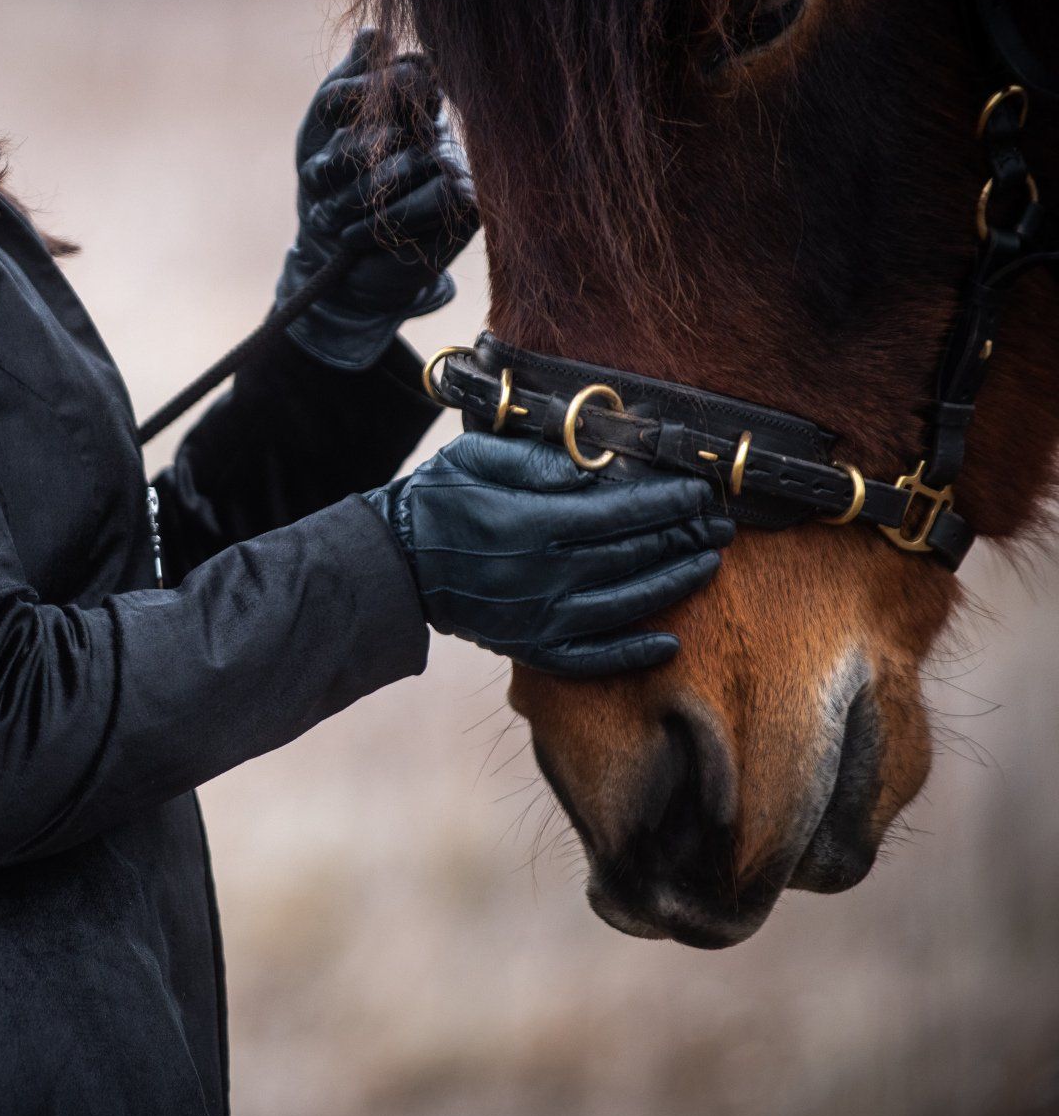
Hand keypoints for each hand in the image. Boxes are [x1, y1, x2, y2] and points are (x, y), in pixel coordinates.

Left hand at [277, 28, 478, 371]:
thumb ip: (347, 80)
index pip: (404, 67)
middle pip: (407, 102)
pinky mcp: (468, 203)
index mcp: (406, 99)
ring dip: (357, 193)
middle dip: (349, 148)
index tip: (328, 117)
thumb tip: (376, 33)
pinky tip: (357, 235)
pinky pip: (438, 192)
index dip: (359, 90)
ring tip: (330, 217)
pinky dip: (388, 217)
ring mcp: (454, 161)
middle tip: (317, 181)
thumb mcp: (321, 132)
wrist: (330, 259)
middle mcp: (435, 124)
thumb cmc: (326, 190)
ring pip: (414, 154)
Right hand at [365, 435, 733, 677]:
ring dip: (673, 585)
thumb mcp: (479, 456)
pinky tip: (669, 645)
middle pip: (632, 555)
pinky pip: (590, 658)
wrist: (394, 561)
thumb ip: (540, 459)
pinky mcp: (530, 646)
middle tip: (722, 526)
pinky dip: (631, 655)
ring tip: (708, 566)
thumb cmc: (438, 498)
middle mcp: (543, 572)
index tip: (700, 491)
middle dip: (683, 537)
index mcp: (534, 521)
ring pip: (624, 604)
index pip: (622, 510)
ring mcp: (539, 616)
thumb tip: (597, 465)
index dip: (669, 501)